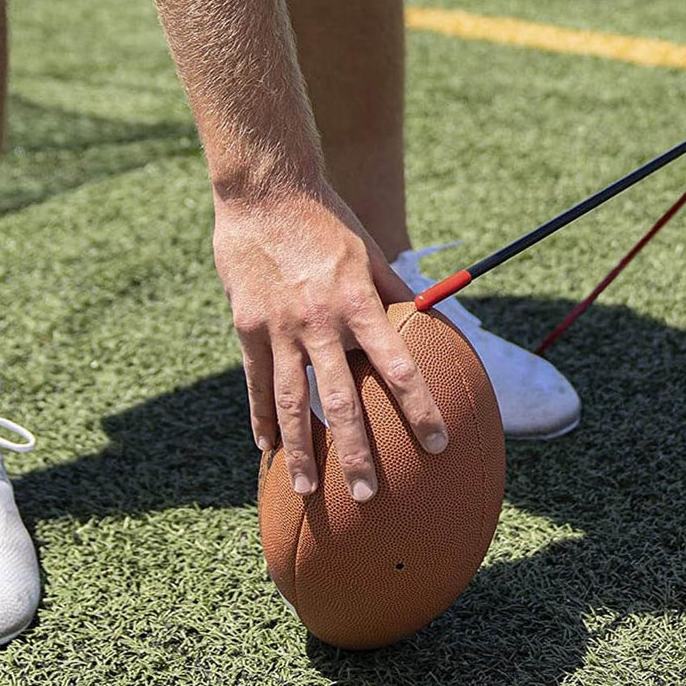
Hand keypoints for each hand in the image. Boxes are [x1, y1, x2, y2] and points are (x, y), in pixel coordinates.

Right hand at [212, 177, 447, 501]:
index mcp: (358, 303)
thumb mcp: (370, 252)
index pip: (398, 366)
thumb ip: (396, 293)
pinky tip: (269, 450)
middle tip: (366, 493)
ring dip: (300, 450)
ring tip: (307, 489)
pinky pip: (256, 383)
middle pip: (339, 400)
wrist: (266, 192)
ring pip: (289, 402)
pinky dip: (263, 419)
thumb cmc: (328, 220)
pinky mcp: (247, 327)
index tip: (438, 442)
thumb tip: (430, 321)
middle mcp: (319, 322)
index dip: (420, 407)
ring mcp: (278, 327)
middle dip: (354, 451)